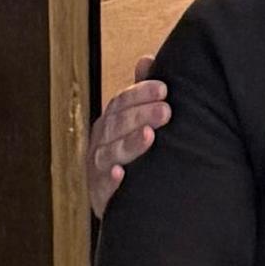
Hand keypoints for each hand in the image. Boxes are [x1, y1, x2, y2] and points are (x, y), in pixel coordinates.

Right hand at [85, 67, 166, 219]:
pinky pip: (102, 189)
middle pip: (116, 125)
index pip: (121, 102)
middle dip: (140, 116)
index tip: (164, 89)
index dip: (139, 93)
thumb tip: (147, 59)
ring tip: (150, 136)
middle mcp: (100, 142)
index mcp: (110, 122)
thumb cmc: (140, 157)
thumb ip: (143, 95)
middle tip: (166, 111)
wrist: (135, 206)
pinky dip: (109, 181)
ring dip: (128, 144)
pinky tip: (120, 174)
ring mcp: (98, 169)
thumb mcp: (141, 124)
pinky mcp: (100, 198)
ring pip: (108, 153)